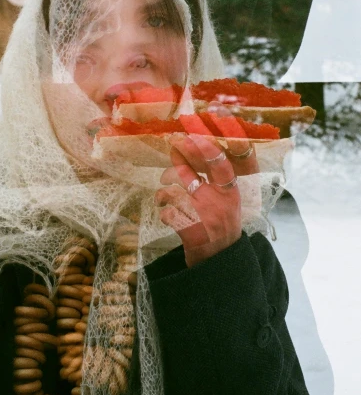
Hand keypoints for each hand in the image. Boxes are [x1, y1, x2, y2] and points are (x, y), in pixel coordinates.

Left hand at [154, 133, 241, 266]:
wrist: (219, 259)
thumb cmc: (221, 224)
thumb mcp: (228, 201)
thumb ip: (216, 179)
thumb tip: (197, 147)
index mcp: (230, 194)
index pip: (221, 166)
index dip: (206, 149)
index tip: (193, 135)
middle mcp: (218, 202)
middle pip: (189, 174)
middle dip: (178, 158)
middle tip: (173, 145)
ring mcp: (202, 215)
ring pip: (172, 192)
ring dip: (164, 193)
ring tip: (164, 198)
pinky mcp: (188, 229)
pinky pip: (167, 211)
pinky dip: (164, 213)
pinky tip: (168, 216)